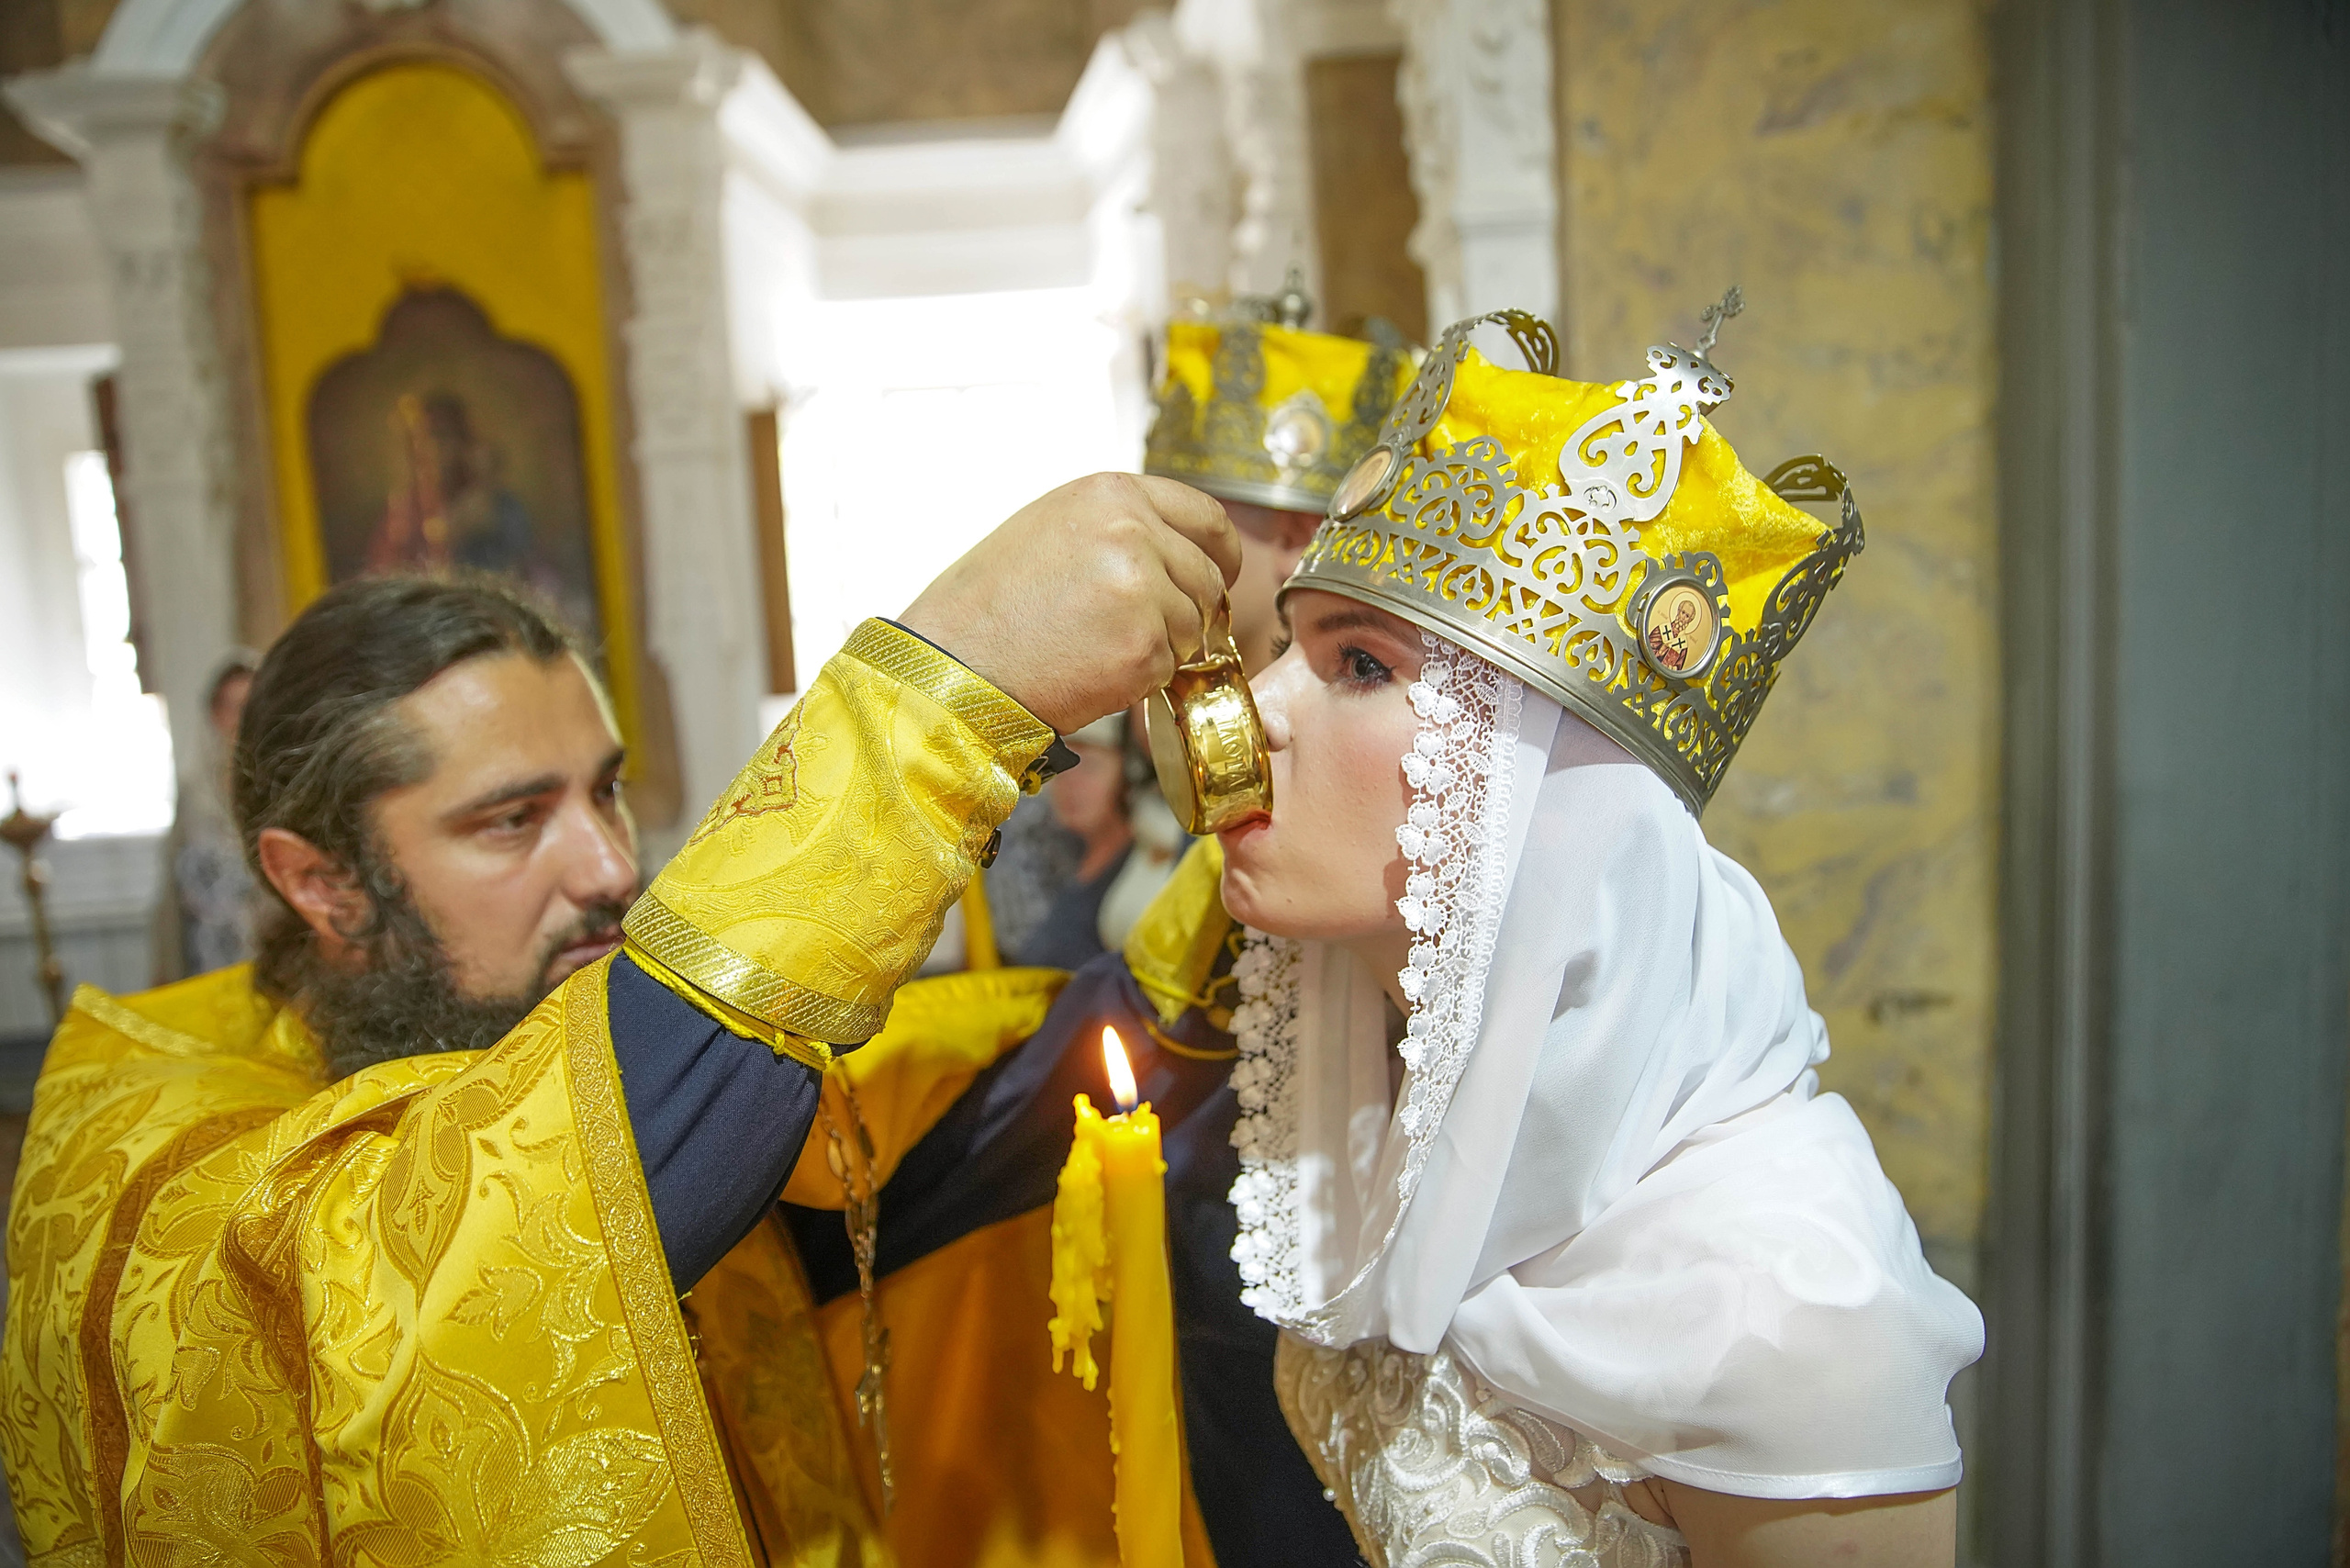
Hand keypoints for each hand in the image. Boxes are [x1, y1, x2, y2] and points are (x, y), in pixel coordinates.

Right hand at [900, 474, 1240, 734]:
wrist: (956, 663)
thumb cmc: (989, 606)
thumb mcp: (1051, 529)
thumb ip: (1116, 525)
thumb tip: (1174, 546)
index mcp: (1110, 495)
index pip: (1204, 514)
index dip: (1221, 550)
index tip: (1223, 571)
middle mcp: (1133, 532)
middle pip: (1207, 577)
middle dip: (1191, 609)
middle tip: (1150, 630)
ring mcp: (1143, 589)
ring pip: (1194, 626)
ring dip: (1163, 646)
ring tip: (1099, 648)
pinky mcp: (1143, 645)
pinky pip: (1171, 666)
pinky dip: (1142, 678)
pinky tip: (1093, 669)